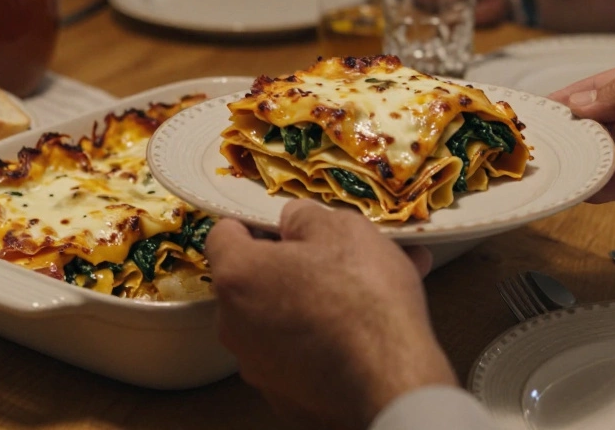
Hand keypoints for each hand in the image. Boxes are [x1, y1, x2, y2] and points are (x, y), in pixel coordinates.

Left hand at [205, 200, 454, 428]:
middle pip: (253, 282)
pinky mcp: (285, 396)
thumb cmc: (362, 296)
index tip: (285, 226)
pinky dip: (323, 341)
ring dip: (313, 303)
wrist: (391, 381)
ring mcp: (258, 366)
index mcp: (237, 276)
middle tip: (335, 258)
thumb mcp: (342, 229)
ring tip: (368, 293)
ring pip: (280, 320)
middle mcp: (234, 325)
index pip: (222, 235)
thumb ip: (305, 217)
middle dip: (291, 267)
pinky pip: (299, 355)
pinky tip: (367, 331)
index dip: (254, 224)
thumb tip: (293, 222)